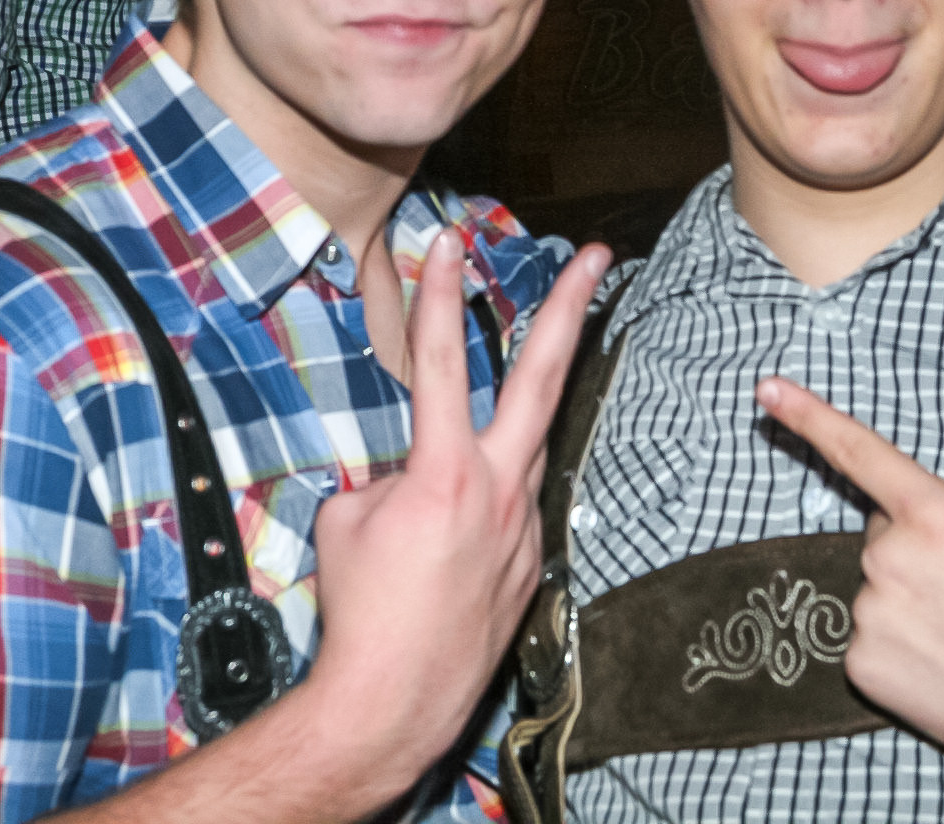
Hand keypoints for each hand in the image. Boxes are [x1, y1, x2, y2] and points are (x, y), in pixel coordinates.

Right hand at [306, 231, 610, 796]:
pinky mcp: (530, 560)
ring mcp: (524, 524)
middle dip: (570, 308)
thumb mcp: (348, 522)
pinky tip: (449, 541)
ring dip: (523, 410)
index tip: (445, 243)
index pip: (441, 363)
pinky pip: (510, 507)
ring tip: (513, 400)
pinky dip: (485, 503)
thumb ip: (385, 478)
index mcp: (444, 473)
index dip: (438, 296)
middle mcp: (498, 489)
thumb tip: (404, 476)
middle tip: (595, 256)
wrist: (394, 700)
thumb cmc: (361, 611)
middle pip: (543, 377)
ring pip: (528, 442)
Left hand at [755, 377, 943, 768]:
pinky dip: (900, 644)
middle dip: (921, 546)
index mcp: (935, 518)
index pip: (860, 452)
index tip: (765, 388)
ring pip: (877, 587)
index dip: (807, 414)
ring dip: (910, 598)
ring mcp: (871, 617)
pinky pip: (868, 638)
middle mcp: (890, 561)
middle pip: (885, 533)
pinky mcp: (863, 667)